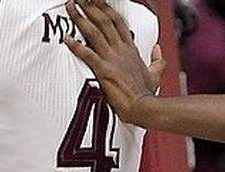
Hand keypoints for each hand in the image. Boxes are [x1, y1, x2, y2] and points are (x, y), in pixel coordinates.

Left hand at [63, 0, 165, 125]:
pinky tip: (66, 38)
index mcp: (130, 49)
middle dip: (91, 7)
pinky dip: (76, 46)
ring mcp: (112, 59)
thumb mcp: (156, 73)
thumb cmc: (147, 93)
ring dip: (81, 18)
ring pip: (95, 32)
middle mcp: (121, 50)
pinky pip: (87, 54)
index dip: (106, 9)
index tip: (97, 0)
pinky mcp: (104, 70)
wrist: (143, 107)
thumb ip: (157, 59)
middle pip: (104, 21)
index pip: (118, 22)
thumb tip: (158, 49)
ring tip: (70, 6)